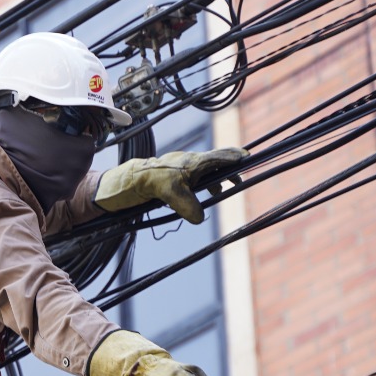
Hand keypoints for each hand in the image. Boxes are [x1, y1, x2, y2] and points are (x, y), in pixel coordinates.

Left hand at [93, 147, 248, 222]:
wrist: (127, 181)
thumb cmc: (149, 182)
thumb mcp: (172, 195)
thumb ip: (189, 206)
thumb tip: (200, 218)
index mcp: (194, 162)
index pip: (221, 157)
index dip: (235, 157)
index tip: (248, 158)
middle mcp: (190, 163)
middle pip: (216, 164)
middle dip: (228, 172)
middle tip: (238, 182)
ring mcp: (182, 169)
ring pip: (204, 173)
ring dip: (213, 182)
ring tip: (220, 193)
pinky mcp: (174, 178)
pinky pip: (193, 181)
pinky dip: (200, 188)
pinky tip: (197, 199)